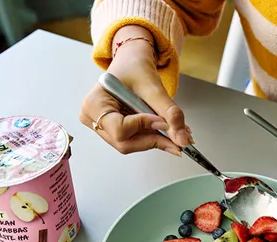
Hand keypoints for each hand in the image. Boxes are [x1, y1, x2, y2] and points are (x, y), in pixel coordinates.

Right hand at [79, 25, 190, 155]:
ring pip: (132, 145)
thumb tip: (182, 139)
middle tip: (180, 139)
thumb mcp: (153, 87)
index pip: (119, 129)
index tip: (162, 121)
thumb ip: (169, 113)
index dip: (143, 127)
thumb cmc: (135, 67)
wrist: (132, 62)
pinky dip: (153, 138)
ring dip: (157, 141)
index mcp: (94, 103)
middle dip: (154, 140)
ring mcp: (103, 126)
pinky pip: (135, 141)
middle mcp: (93, 118)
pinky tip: (168, 132)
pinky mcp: (114, 130)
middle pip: (124, 143)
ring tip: (178, 133)